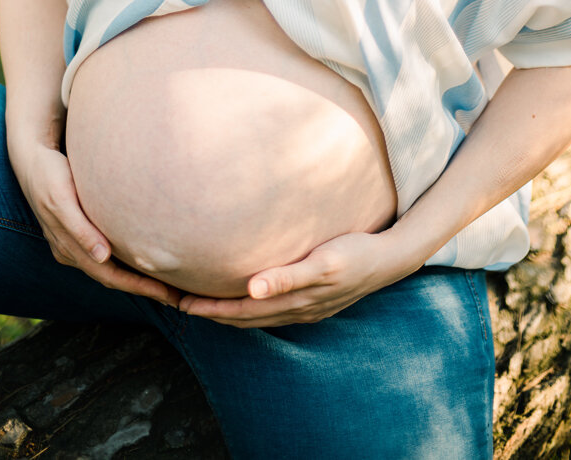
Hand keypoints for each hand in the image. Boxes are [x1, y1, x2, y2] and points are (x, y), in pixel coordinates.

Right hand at [9, 136, 181, 306]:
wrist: (29, 159)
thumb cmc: (48, 175)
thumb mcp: (61, 199)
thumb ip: (80, 229)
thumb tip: (102, 257)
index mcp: (67, 248)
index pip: (110, 277)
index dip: (139, 288)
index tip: (168, 295)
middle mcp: (70, 252)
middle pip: (112, 278)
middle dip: (143, 289)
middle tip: (177, 298)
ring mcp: (71, 244)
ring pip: (108, 270)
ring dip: (135, 279)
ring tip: (164, 283)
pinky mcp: (76, 233)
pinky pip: (104, 257)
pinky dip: (125, 263)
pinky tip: (140, 259)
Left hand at [176, 230, 418, 327]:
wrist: (392, 259)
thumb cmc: (355, 253)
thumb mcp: (323, 263)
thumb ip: (287, 277)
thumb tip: (252, 290)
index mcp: (295, 302)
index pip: (242, 311)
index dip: (211, 309)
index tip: (182, 304)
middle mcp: (298, 310)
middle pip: (246, 318)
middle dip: (213, 314)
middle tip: (178, 305)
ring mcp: (307, 309)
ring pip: (258, 318)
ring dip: (230, 314)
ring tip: (201, 305)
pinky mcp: (314, 303)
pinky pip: (272, 312)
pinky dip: (251, 310)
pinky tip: (243, 300)